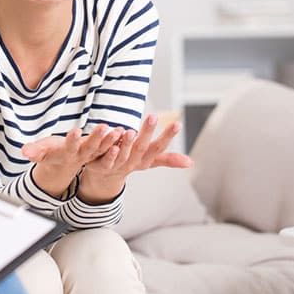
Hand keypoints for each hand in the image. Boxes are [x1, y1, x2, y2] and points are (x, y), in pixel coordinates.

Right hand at [21, 125, 122, 197]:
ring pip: (103, 148)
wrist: (63, 164)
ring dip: (112, 140)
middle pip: (90, 148)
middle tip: (104, 127)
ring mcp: (92, 154)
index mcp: (67, 153)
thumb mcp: (41, 152)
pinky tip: (125, 131)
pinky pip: (110, 146)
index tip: (76, 131)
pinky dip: (118, 140)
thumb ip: (34, 151)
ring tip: (119, 130)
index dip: (72, 140)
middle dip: (97, 138)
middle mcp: (81, 155)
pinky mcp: (99, 151)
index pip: (69, 147)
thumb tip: (24, 151)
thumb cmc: (52, 153)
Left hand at [79, 114, 193, 202]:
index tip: (178, 124)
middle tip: (153, 116)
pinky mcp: (102, 165)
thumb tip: (191, 163)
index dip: (167, 136)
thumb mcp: (149, 160)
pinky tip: (110, 140)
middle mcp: (133, 163)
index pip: (159, 147)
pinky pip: (106, 159)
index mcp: (145, 159)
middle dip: (147, 133)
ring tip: (132, 130)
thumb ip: (168, 159)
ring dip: (128, 143)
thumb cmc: (131, 162)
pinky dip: (109, 151)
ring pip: (124, 154)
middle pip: (142, 148)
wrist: (105, 177)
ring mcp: (118, 165)